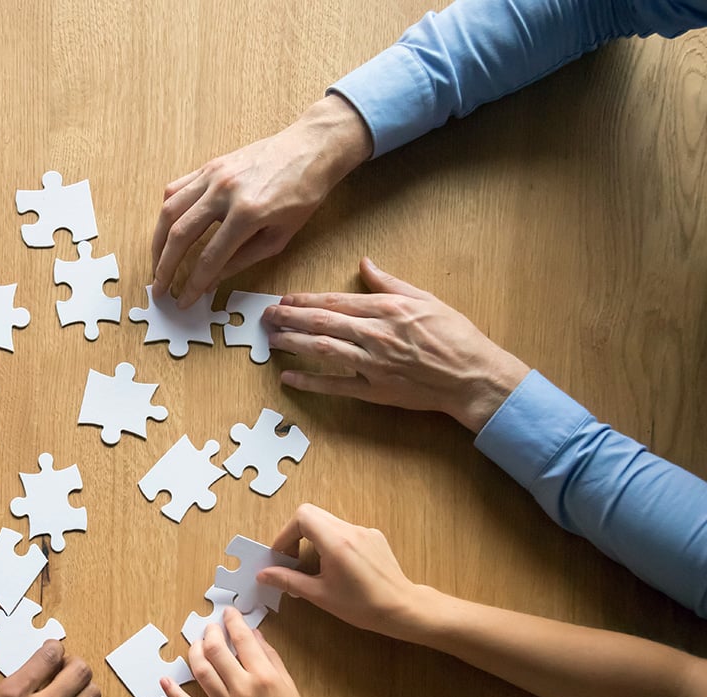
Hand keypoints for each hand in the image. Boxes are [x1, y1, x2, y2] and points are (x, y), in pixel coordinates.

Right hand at [151, 94, 371, 308]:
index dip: (192, 284)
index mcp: (248, 214)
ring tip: (157, 263)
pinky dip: (167, 212)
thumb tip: (212, 281)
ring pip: (170, 211)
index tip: (182, 300)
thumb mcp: (280, 237)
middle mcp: (224, 192)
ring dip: (158, 241)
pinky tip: (167, 230)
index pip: (209, 258)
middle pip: (180, 235)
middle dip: (164, 267)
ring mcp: (213, 175)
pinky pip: (176, 189)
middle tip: (158, 289)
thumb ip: (242, 260)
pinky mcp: (209, 166)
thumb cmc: (303, 194)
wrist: (311, 148)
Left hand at [161, 609, 354, 696]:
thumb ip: (270, 656)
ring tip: (196, 644)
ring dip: (194, 652)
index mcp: (263, 676)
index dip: (233, 621)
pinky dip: (174, 693)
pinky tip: (165, 679)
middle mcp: (242, 689)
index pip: (242, 638)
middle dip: (210, 633)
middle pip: (216, 650)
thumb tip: (253, 634)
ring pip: (200, 671)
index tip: (229, 613)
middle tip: (211, 628)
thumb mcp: (288, 683)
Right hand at [258, 504, 422, 638]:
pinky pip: (345, 530)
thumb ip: (289, 580)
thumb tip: (264, 574)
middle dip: (296, 534)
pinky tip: (338, 566)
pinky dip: (332, 542)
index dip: (285, 534)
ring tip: (314, 565)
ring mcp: (364, 531)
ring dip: (314, 538)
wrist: (402, 609)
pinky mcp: (374, 536)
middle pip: (312, 514)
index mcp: (336, 542)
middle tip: (292, 558)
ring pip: (328, 522)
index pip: (301, 517)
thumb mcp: (320, 595)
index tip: (281, 555)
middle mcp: (350, 530)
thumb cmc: (362, 606)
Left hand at [266, 258, 530, 432]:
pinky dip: (310, 381)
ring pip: (322, 349)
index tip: (285, 298)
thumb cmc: (456, 337)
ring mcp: (373, 363)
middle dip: (290, 317)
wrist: (474, 376)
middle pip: (322, 322)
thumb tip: (366, 263)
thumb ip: (391, 283)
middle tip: (267, 315)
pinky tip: (288, 377)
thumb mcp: (426, 300)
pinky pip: (335, 385)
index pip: (336, 301)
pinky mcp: (375, 390)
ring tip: (272, 338)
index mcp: (387, 309)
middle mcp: (375, 334)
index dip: (306, 299)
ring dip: (293, 343)